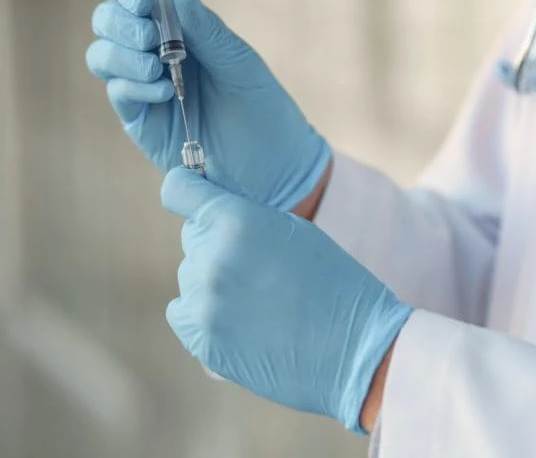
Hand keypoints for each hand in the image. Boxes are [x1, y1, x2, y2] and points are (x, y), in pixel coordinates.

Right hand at [86, 0, 329, 210]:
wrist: (272, 167)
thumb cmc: (264, 109)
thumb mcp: (239, 64)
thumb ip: (207, 30)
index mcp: (184, 32)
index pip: (141, 1)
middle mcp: (157, 55)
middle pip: (110, 24)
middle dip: (120, 23)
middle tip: (150, 38)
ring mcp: (145, 88)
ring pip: (103, 56)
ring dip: (122, 55)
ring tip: (158, 69)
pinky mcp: (141, 121)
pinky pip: (119, 93)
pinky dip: (135, 86)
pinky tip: (166, 93)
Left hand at [160, 167, 412, 431]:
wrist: (354, 348)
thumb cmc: (334, 284)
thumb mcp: (295, 232)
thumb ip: (247, 219)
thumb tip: (211, 216)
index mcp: (236, 219)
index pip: (179, 189)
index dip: (187, 192)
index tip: (196, 200)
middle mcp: (211, 256)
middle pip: (193, 238)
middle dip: (217, 245)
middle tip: (258, 268)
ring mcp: (202, 300)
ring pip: (190, 278)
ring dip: (215, 284)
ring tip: (260, 302)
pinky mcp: (200, 338)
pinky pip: (183, 313)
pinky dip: (205, 316)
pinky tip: (243, 322)